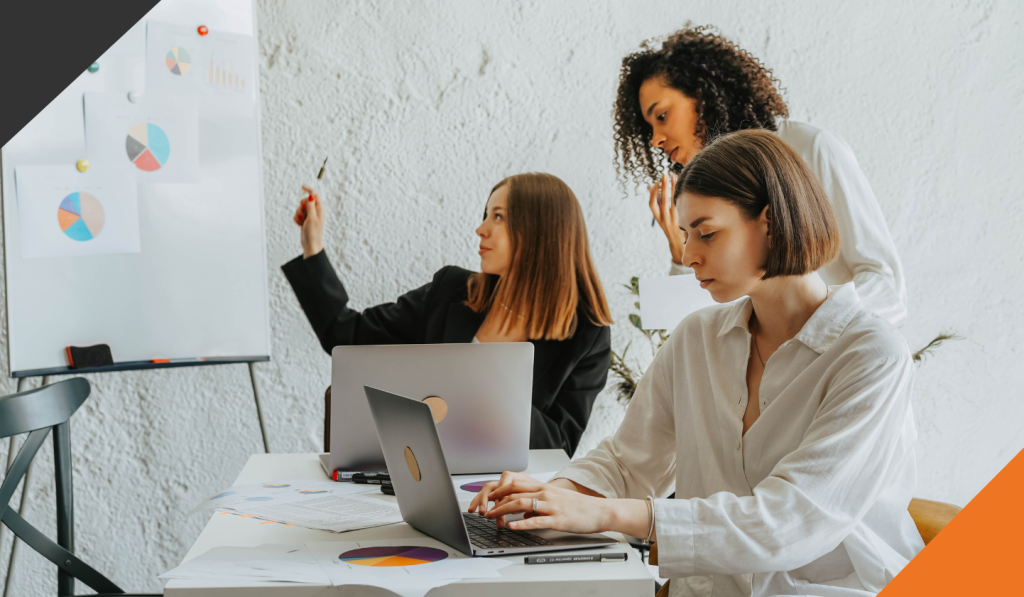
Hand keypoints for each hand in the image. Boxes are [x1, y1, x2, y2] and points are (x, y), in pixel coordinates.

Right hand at [293, 185, 322, 257]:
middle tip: (304, 213)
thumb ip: (311, 206)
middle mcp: (315, 211)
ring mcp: (309, 216)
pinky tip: (299, 224)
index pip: (315, 195)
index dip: (309, 190)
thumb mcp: (312, 218)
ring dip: (298, 213)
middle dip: (301, 206)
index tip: (302, 186)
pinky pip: (297, 214)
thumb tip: (312, 195)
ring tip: (301, 221)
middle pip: (305, 201)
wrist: (310, 244)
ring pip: (300, 208)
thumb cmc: (313, 233)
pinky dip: (296, 218)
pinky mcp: (304, 220)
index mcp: (319, 210)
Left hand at [468, 472, 610, 534]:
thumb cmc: (579, 507)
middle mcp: (545, 493)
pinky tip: (512, 526)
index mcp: (544, 488)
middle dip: (495, 499)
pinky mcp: (557, 519)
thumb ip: (538, 504)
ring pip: (521, 503)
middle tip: (483, 507)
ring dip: (503, 510)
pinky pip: (536, 520)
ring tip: (491, 517)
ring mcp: (551, 505)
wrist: (600, 510)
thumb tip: (522, 513)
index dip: (499, 489)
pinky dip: (521, 523)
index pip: (516, 484)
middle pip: (514, 492)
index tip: (487, 496)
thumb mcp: (556, 501)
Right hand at [648, 172, 685, 264]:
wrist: (678, 244)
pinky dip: (681, 195)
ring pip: (673, 201)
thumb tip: (650, 187)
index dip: (653, 193)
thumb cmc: (669, 226)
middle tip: (665, 175)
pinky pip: (681, 205)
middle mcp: (664, 218)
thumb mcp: (660, 216)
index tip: (656, 183)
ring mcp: (674, 219)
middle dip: (663, 186)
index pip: (652, 204)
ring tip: (674, 176)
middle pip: (663, 200)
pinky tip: (682, 187)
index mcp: (657, 217)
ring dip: (673, 188)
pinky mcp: (682, 219)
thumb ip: (656, 202)